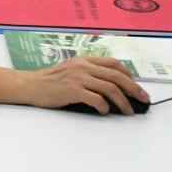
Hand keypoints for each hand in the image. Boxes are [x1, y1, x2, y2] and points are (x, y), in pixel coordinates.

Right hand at [23, 54, 149, 113]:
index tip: (136, 86)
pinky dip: (104, 107)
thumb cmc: (48, 82)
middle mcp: (83, 66)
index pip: (114, 64)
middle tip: (143, 99)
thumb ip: (88, 74)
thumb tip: (111, 89)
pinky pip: (96, 99)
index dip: (129, 75)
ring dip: (123, 102)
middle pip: (117, 76)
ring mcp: (78, 77)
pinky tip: (104, 112)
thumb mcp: (70, 71)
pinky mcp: (72, 90)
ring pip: (110, 88)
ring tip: (127, 111)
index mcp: (84, 60)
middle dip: (134, 89)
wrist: (28, 85)